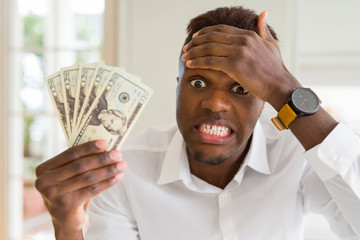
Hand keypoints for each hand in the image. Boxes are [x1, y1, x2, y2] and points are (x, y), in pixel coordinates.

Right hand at [35, 140, 126, 238]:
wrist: (64, 219)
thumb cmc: (68, 191)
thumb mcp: (66, 176)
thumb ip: (77, 162)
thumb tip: (104, 147)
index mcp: (43, 169)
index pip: (69, 154)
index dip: (88, 147)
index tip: (105, 142)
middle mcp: (45, 182)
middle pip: (80, 166)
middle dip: (101, 158)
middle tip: (118, 154)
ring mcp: (54, 194)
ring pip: (88, 178)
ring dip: (108, 170)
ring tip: (122, 165)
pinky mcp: (67, 205)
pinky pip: (92, 190)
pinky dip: (107, 182)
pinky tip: (118, 177)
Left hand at [182, 11, 300, 110]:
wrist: (280, 85)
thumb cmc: (275, 68)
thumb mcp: (271, 44)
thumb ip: (263, 29)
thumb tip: (263, 13)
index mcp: (249, 35)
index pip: (221, 30)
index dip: (205, 32)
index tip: (196, 38)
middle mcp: (242, 41)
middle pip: (212, 37)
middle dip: (196, 42)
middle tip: (186, 48)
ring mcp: (238, 52)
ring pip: (209, 48)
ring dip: (193, 52)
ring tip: (185, 56)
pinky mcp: (234, 65)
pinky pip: (210, 61)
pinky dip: (198, 62)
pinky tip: (190, 65)